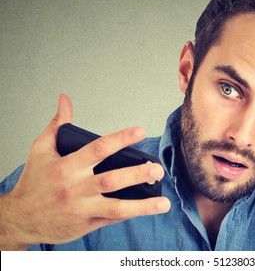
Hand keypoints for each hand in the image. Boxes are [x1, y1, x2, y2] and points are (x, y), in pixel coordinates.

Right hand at [0, 94, 169, 249]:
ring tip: (163, 202)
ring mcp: (82, 208)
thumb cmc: (33, 182)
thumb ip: (57, 124)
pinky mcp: (86, 224)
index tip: (140, 131)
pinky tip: (146, 209)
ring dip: (142, 206)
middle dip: (137, 174)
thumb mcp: (41, 149)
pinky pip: (111, 219)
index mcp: (67, 166)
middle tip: (157, 169)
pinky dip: (130, 214)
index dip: (121, 138)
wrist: (21, 218)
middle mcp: (76, 188)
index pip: (99, 149)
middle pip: (112, 179)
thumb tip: (64, 99)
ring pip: (116, 207)